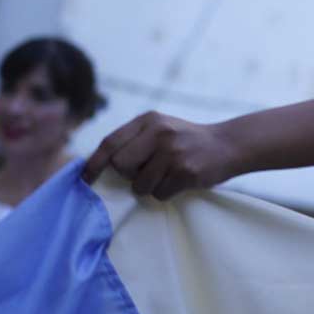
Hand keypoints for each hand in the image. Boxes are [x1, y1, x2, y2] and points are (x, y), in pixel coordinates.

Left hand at [84, 112, 242, 200]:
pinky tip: (180, 180)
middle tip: (147, 171)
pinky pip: (160, 193)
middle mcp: (160, 133)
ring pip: (140, 184)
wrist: (228, 144)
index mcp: (149, 120)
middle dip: (129, 175)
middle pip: (120, 166)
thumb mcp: (160, 129)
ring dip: (150, 186)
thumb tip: (98, 165)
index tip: (85, 179)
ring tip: (168, 175)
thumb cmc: (187, 140)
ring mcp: (174, 152)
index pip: (110, 142)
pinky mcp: (186, 171)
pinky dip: (167, 192)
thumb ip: (134, 140)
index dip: (94, 163)